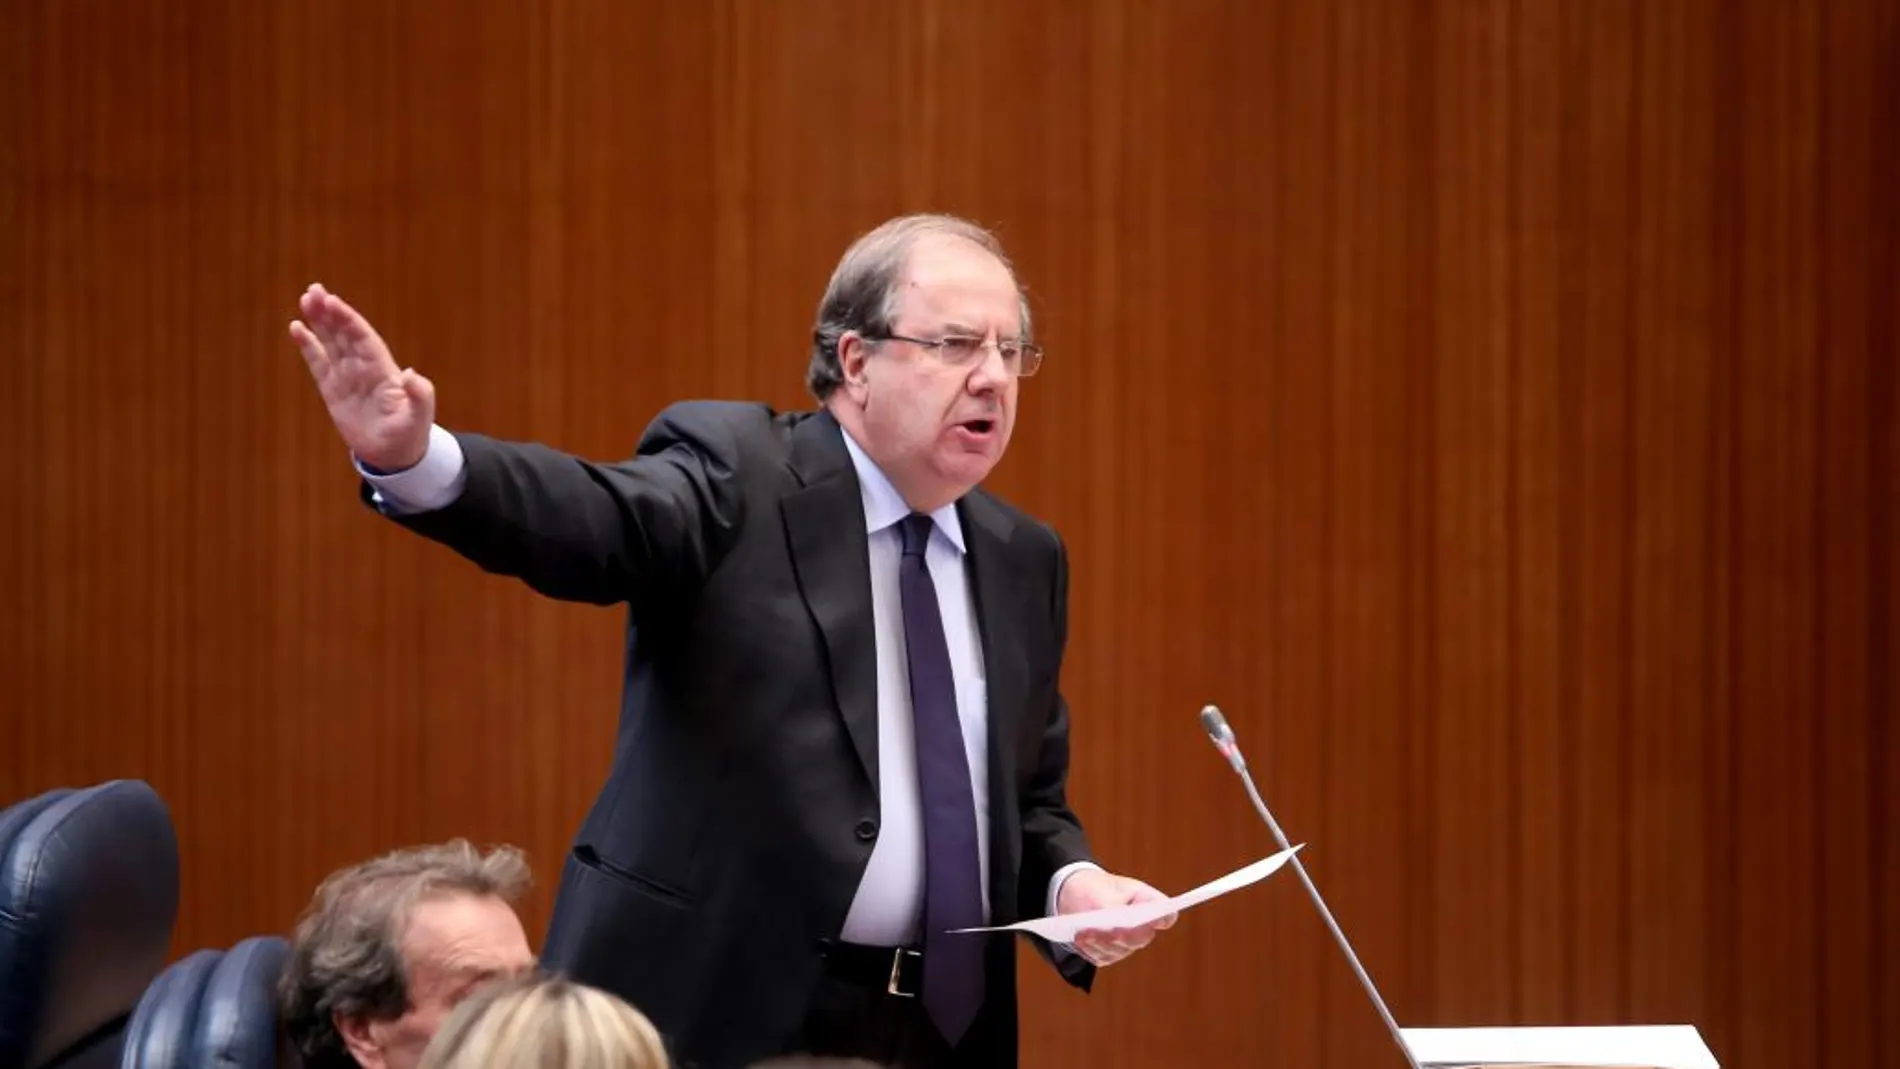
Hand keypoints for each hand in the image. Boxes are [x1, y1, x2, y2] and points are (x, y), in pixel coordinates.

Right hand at [289, 283, 434, 471]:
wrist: (395, 453)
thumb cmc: (410, 433)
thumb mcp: (419, 416)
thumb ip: (419, 394)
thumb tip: (411, 374)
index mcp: (383, 369)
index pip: (363, 338)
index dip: (348, 320)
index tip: (333, 302)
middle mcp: (364, 367)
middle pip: (344, 333)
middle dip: (331, 312)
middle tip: (314, 290)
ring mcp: (347, 376)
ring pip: (331, 341)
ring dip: (319, 321)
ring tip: (306, 299)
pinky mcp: (333, 389)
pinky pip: (318, 362)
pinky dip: (308, 345)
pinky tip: (296, 327)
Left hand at [1055, 868, 1175, 967]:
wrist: (1077, 895)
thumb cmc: (1097, 889)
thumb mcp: (1104, 891)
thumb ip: (1113, 908)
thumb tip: (1117, 926)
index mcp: (1149, 904)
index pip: (1167, 915)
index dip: (1165, 918)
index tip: (1158, 919)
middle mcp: (1143, 928)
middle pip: (1140, 938)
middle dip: (1124, 935)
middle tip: (1113, 931)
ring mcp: (1126, 944)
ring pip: (1118, 950)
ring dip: (1100, 942)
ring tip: (1083, 933)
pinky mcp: (1109, 955)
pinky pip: (1101, 957)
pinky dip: (1090, 948)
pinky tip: (1080, 939)